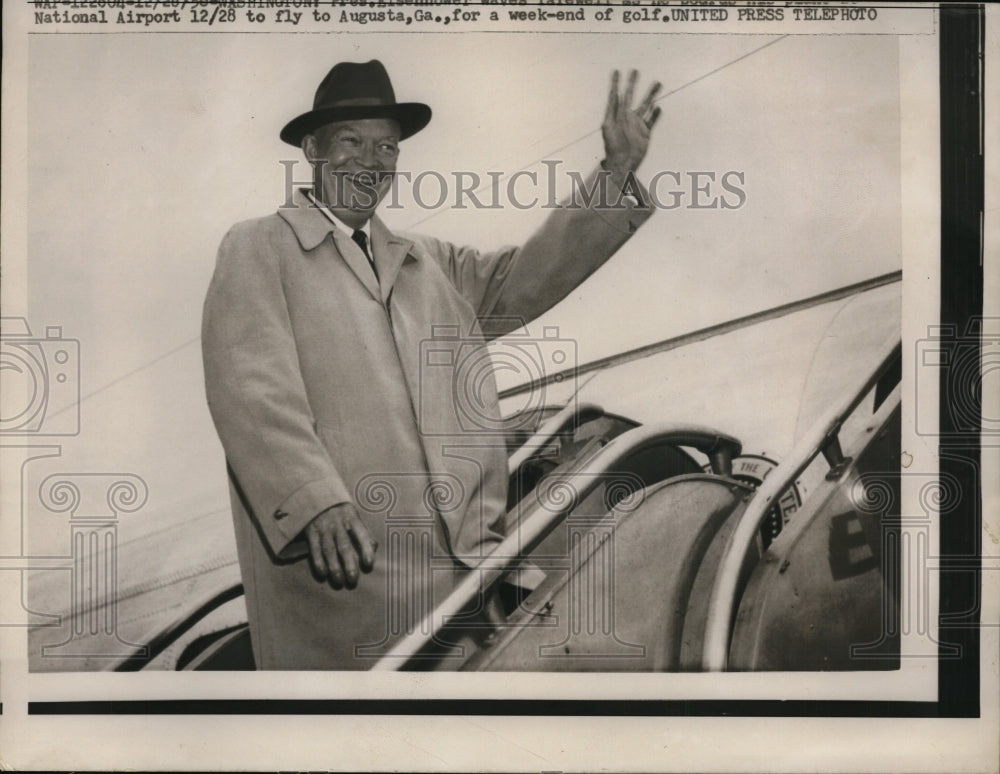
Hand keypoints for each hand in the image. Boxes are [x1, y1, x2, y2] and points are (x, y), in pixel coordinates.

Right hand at [305, 502, 377, 588]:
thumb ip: (364, 531)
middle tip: (353, 580)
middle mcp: (338, 523)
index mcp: (352, 518)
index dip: (366, 549)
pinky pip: (315, 549)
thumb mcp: (354, 515)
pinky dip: (318, 562)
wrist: (316, 495)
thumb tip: (374, 548)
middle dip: (349, 564)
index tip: (368, 563)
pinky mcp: (311, 532)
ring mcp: (323, 528)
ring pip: (329, 550)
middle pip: (344, 545)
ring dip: (334, 566)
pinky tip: (323, 573)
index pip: (361, 534)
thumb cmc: (340, 510)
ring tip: (339, 581)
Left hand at [601, 69, 661, 184]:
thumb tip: (617, 94)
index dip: (615, 83)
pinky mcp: (645, 132)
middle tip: (635, 71)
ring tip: (657, 83)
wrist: (623, 162)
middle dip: (633, 83)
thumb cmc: (613, 146)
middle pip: (631, 96)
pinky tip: (658, 107)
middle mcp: (626, 117)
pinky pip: (651, 120)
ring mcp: (636, 124)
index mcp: (616, 115)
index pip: (615, 95)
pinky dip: (655, 114)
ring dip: (651, 94)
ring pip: (645, 105)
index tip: (616, 71)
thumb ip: (613, 110)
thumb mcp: (609, 126)